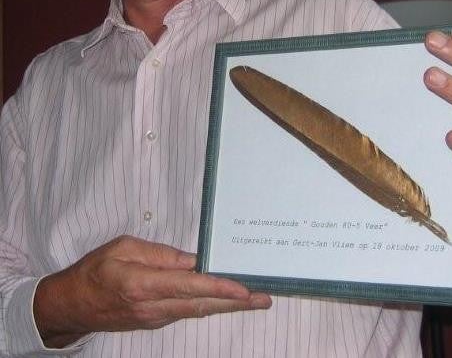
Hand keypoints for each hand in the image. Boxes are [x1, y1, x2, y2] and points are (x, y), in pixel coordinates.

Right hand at [33, 235, 270, 347]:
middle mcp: (153, 307)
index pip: (190, 287)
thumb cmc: (94, 270)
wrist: (71, 305)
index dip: (219, 289)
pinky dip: (208, 306)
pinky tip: (224, 300)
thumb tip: (193, 260)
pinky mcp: (154, 321)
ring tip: (254, 299)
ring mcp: (154, 318)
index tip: (244, 289)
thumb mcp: (124, 247)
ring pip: (197, 312)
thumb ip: (160, 254)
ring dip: (227, 306)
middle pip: (201, 306)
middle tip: (264, 298)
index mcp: (143, 284)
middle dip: (236, 303)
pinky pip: (186, 313)